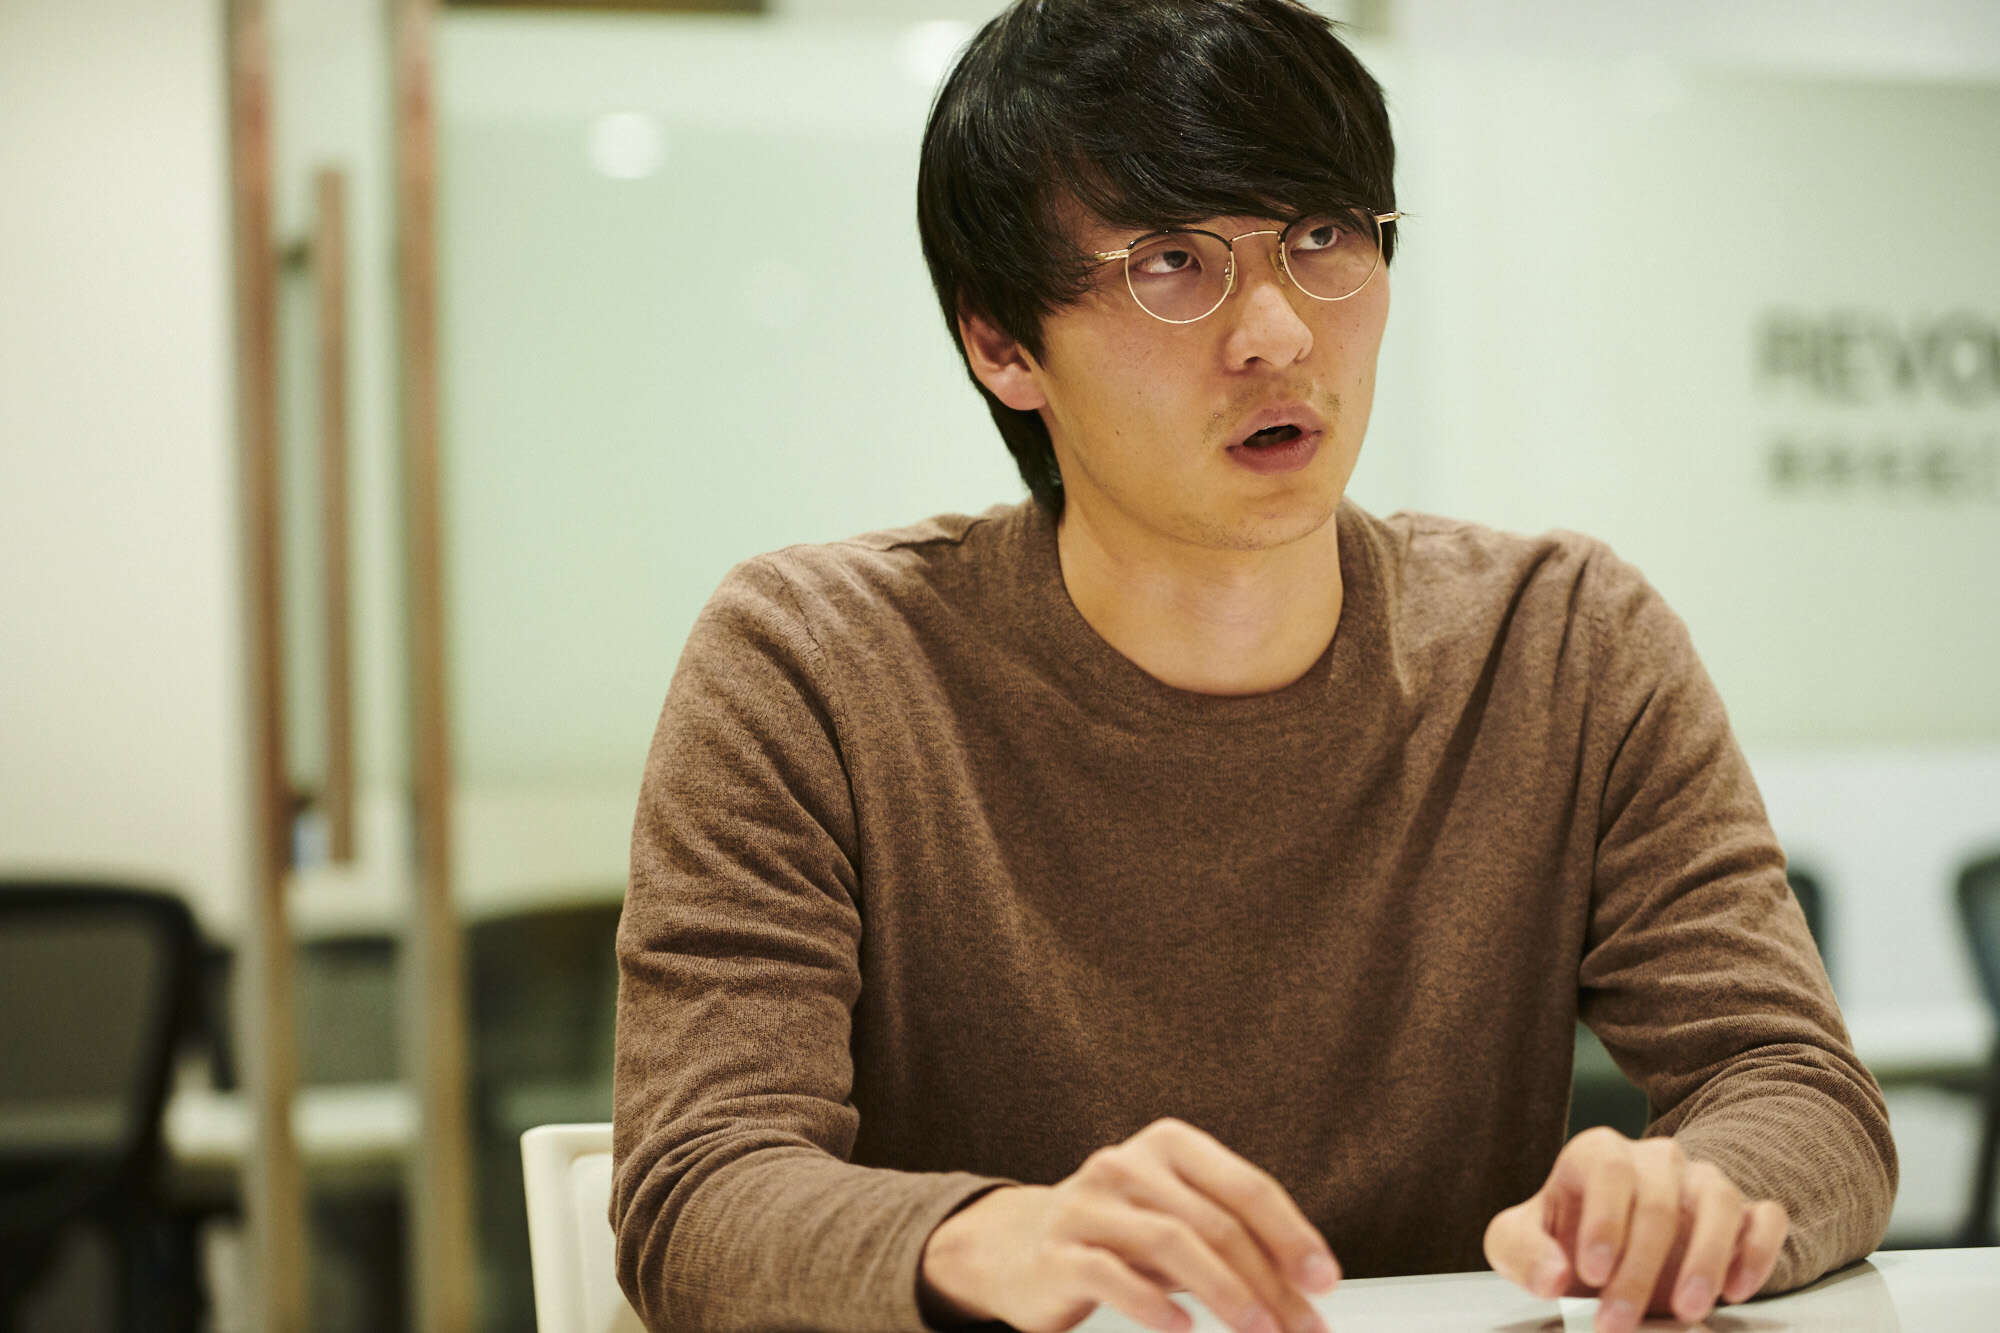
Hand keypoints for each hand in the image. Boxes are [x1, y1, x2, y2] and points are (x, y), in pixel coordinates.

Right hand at [917, 1118, 1339, 1332]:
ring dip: (1225, 1292)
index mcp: (1169, 1145)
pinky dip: (1153, 1304)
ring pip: (1171, 1242)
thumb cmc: (1116, 1233)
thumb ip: (1233, 1242)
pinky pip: (1111, 1275)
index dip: (1291, 1235)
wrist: (1012, 1247)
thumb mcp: (1177, 1223)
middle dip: (1268, 1280)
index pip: (1245, 1187)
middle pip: (1216, 1221)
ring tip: (1256, 1329)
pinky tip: (1182, 1327)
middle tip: (1300, 1326)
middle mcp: (1126, 1164)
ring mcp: (1088, 1205)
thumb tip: (1304, 1286)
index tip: (1323, 1279)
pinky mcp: (1057, 1252)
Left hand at [1483, 1127, 1789, 1332]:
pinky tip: (1737, 1290)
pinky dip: (1758, 1251)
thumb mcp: (1519, 1243)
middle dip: (1640, 1268)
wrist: (1610, 1252)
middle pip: (1658, 1199)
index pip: (1608, 1167)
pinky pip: (1766, 1218)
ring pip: (1719, 1201)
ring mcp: (1703, 1183)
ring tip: (1686, 1310)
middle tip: (1619, 1322)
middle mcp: (1655, 1159)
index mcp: (1599, 1154)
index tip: (1590, 1272)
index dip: (1602, 1219)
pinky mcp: (1743, 1214)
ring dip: (1706, 1259)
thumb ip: (1521, 1253)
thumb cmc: (1563, 1242)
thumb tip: (1552, 1276)